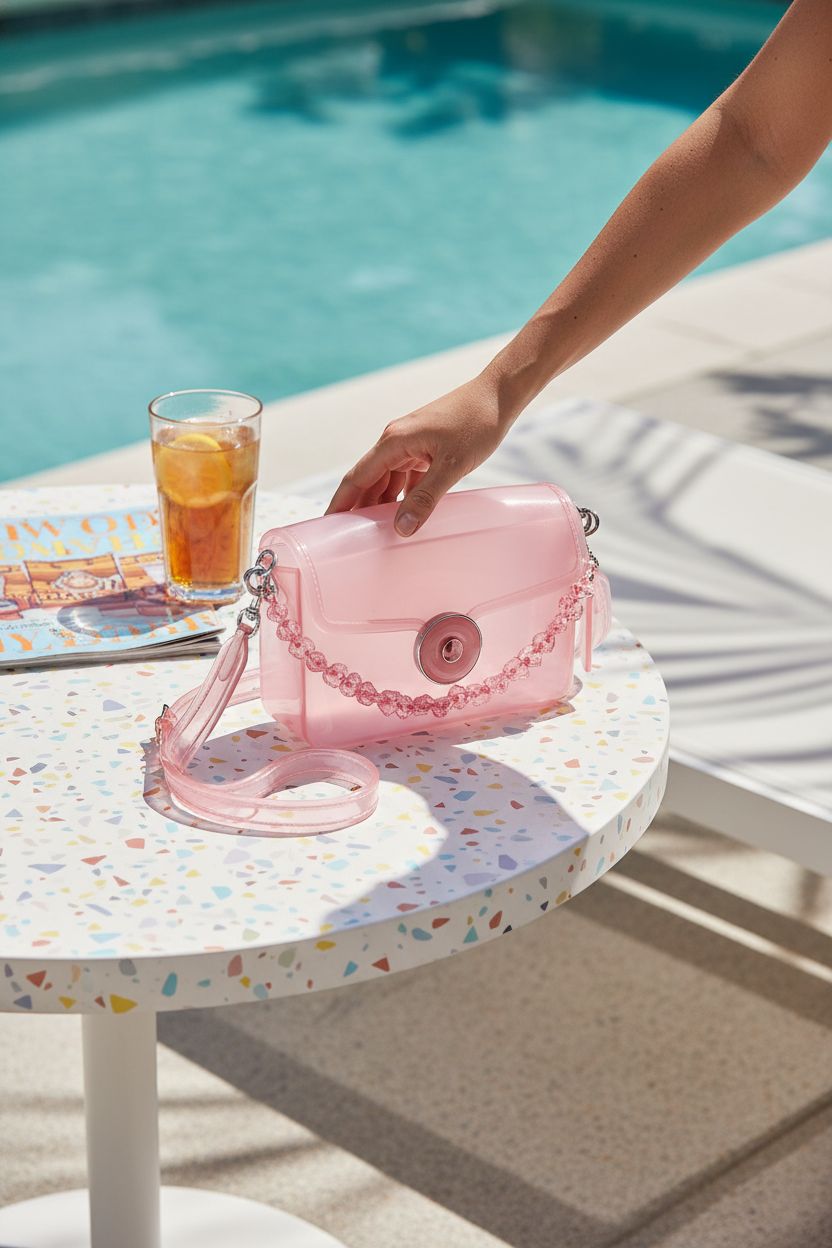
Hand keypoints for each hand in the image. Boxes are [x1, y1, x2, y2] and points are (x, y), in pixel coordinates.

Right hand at [325, 373, 507, 535]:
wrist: (498, 395)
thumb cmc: (476, 423)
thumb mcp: (452, 465)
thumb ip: (425, 498)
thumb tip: (402, 528)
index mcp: (394, 442)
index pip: (357, 478)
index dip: (341, 503)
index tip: (327, 526)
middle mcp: (395, 442)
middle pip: (368, 481)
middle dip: (359, 509)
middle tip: (351, 540)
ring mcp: (410, 445)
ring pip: (387, 480)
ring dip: (382, 505)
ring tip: (376, 534)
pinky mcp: (425, 449)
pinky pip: (405, 477)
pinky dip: (403, 496)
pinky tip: (405, 515)